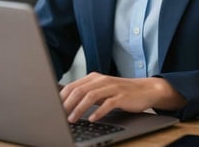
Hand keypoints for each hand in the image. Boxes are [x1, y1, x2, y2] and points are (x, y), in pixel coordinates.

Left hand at [60, 72, 185, 122]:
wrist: (145, 89)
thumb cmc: (121, 92)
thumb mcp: (102, 90)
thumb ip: (87, 93)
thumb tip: (65, 103)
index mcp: (94, 78)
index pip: (73, 86)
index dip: (61, 98)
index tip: (53, 109)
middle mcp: (102, 80)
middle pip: (79, 90)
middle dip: (67, 104)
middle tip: (59, 116)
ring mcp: (112, 87)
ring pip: (91, 96)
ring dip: (79, 109)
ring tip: (71, 120)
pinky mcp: (122, 96)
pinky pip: (108, 103)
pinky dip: (98, 111)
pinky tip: (92, 119)